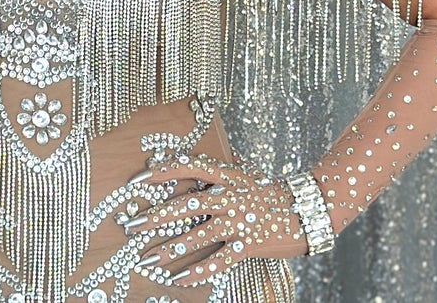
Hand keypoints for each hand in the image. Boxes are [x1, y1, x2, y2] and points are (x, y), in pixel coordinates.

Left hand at [121, 155, 308, 284]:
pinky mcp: (247, 244)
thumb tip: (201, 157)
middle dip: (155, 216)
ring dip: (169, 249)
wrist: (305, 209)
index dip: (162, 171)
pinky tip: (179, 279)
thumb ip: (222, 167)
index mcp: (226, 175)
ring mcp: (238, 220)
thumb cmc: (270, 191)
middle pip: (186, 205)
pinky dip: (197, 271)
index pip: (188, 167)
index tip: (137, 179)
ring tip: (147, 258)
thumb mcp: (245, 172)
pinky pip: (218, 261)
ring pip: (197, 235)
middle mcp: (229, 195)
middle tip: (131, 226)